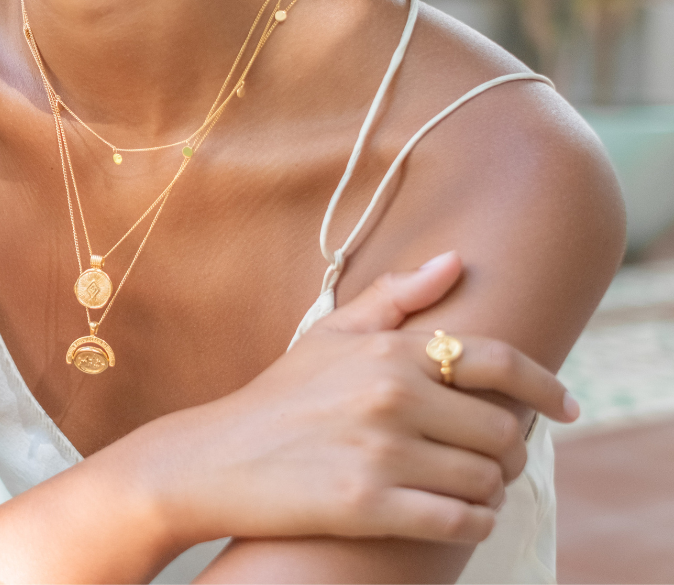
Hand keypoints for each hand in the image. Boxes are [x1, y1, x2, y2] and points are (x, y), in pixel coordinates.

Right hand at [135, 253, 577, 548]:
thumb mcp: (331, 335)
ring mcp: (380, 451)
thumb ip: (395, 296)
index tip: (568, 405)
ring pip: (485, 479)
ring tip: (471, 487)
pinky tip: (460, 517)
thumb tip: (454, 259)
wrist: (216, 457)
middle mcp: (390, 394)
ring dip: (490, 490)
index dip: (546, 384)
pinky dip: (472, 524)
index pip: (495, 360)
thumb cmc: (280, 394)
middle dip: (506, 448)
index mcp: (387, 349)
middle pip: (500, 429)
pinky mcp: (368, 506)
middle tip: (490, 457)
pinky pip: (459, 522)